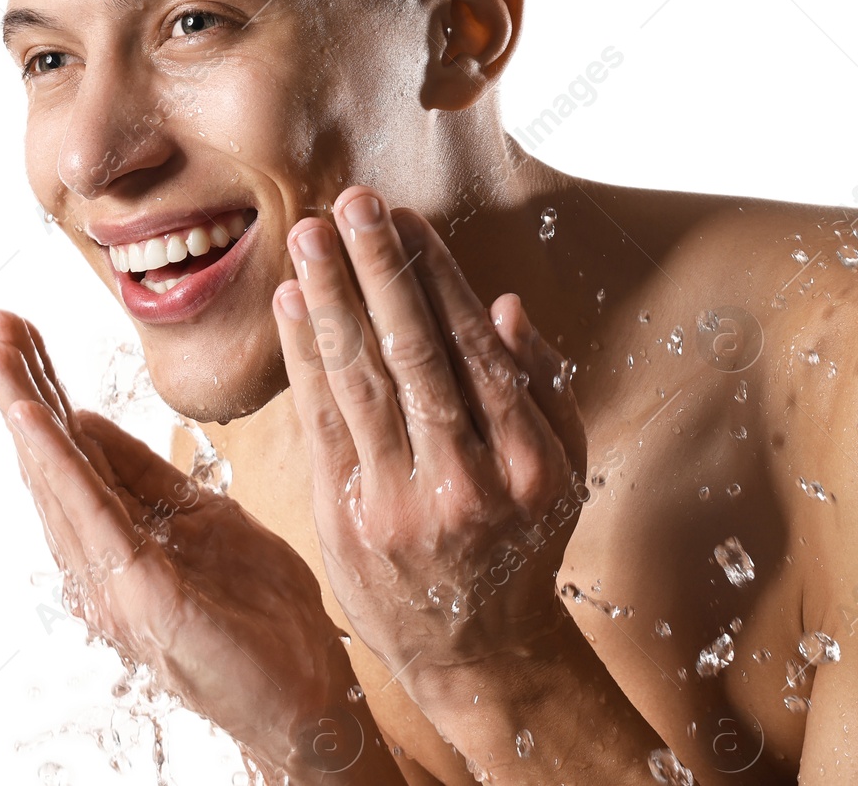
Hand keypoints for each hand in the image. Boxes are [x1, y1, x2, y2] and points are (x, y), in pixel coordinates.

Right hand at [0, 310, 392, 779]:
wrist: (309, 694)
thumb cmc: (262, 614)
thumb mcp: (208, 520)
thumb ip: (150, 479)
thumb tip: (88, 422)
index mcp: (120, 540)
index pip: (74, 452)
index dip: (44, 390)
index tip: (19, 329)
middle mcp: (101, 564)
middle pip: (52, 463)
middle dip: (22, 389)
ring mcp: (116, 585)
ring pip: (59, 484)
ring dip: (28, 413)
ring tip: (3, 351)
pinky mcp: (143, 599)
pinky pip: (93, 522)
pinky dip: (60, 467)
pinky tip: (38, 420)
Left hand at [272, 186, 588, 701]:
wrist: (481, 655)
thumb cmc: (525, 544)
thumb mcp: (566, 468)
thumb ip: (540, 384)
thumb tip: (501, 305)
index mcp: (526, 461)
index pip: (474, 347)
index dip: (438, 277)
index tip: (410, 220)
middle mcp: (464, 482)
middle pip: (413, 355)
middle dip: (379, 271)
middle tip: (353, 203)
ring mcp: (400, 505)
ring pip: (360, 384)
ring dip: (331, 301)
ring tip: (310, 237)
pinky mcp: (347, 522)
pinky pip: (321, 426)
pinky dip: (304, 361)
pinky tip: (291, 307)